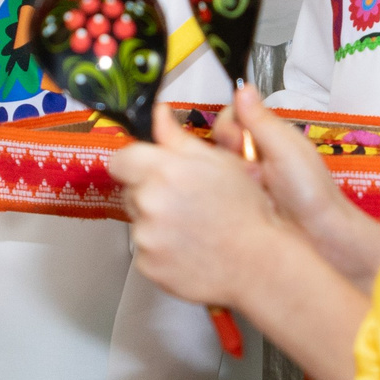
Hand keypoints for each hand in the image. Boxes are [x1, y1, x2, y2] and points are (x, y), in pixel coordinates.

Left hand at [109, 103, 288, 309]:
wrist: (258, 263)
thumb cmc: (246, 212)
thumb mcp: (219, 161)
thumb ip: (178, 137)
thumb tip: (160, 114)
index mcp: (164, 170)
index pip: (121, 159)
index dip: (135, 163)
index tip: (149, 169)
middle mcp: (150, 202)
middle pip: (130, 190)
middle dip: (151, 191)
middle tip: (184, 200)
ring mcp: (146, 236)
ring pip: (138, 221)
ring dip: (156, 221)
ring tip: (192, 226)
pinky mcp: (148, 265)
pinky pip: (145, 250)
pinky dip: (161, 249)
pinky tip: (189, 246)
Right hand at [213, 86, 379, 288]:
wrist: (320, 238)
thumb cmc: (312, 193)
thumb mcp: (285, 150)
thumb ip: (261, 120)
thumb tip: (243, 87)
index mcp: (270, 136)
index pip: (232, 117)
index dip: (229, 126)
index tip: (236, 141)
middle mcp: (255, 155)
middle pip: (219, 141)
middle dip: (228, 154)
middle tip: (249, 170)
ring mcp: (246, 180)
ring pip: (216, 167)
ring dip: (229, 177)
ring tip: (252, 189)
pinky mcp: (238, 203)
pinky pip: (217, 192)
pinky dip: (225, 196)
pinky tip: (240, 204)